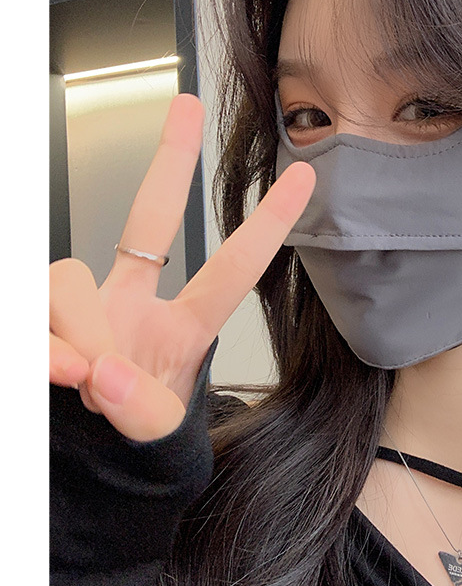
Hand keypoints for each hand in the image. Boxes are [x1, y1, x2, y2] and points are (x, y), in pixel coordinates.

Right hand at [49, 93, 314, 440]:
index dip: (266, 225)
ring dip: (75, 325)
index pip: (230, 271)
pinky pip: (33, 312)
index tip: (306, 179)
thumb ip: (138, 410)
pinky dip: (41, 344)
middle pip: (147, 220)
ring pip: (68, 278)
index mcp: (183, 331)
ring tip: (78, 376)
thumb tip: (103, 370)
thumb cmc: (129, 453)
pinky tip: (52, 368)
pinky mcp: (41, 321)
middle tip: (186, 106)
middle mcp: (134, 307)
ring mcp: (84, 310)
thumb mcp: (152, 438)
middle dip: (168, 161)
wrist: (81, 479)